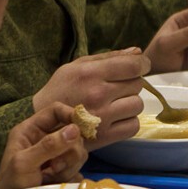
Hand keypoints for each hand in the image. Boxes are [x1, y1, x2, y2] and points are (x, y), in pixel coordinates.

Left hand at [0, 102, 88, 188]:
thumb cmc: (11, 183)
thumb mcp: (25, 163)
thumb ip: (49, 145)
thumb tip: (75, 129)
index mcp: (32, 130)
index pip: (56, 111)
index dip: (71, 114)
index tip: (81, 127)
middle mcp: (46, 139)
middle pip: (74, 133)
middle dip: (69, 151)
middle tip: (55, 165)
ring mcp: (57, 156)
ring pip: (79, 153)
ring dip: (69, 166)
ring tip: (51, 177)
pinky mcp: (65, 171)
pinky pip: (79, 169)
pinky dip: (70, 177)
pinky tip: (56, 183)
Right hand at [32, 48, 150, 149]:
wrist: (45, 124)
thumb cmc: (61, 90)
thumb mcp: (77, 66)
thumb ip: (109, 57)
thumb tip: (138, 52)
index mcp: (90, 74)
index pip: (133, 66)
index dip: (142, 65)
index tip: (141, 67)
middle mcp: (98, 94)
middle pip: (137, 85)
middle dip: (130, 84)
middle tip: (117, 88)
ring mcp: (103, 117)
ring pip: (137, 105)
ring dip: (130, 103)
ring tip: (115, 104)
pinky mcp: (106, 136)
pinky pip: (134, 125)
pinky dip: (129, 121)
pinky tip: (116, 118)